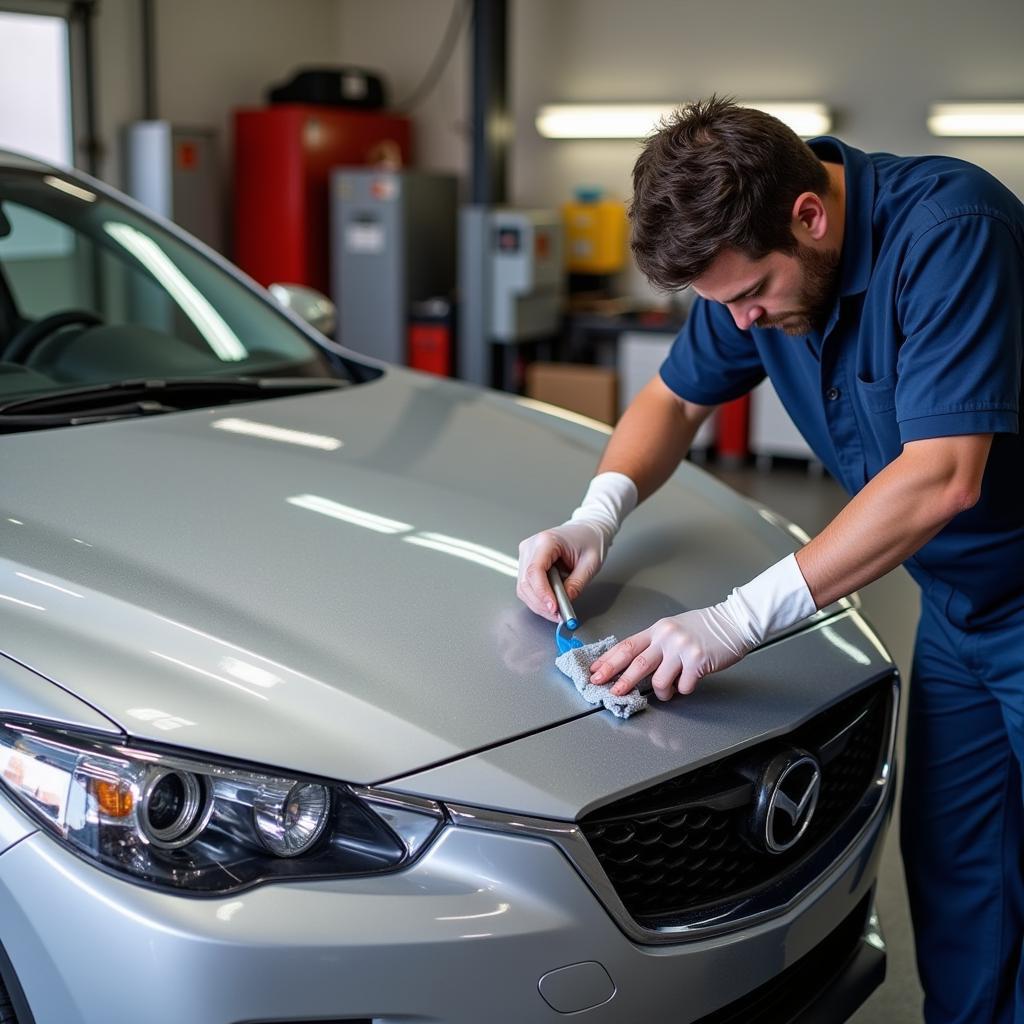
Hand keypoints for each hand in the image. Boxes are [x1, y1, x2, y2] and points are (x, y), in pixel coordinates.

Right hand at [517, 522, 604, 621]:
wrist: (587, 530)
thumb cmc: (589, 540)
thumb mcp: (590, 563)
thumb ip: (576, 584)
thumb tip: (565, 602)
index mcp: (546, 541)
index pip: (535, 571)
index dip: (542, 592)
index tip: (554, 608)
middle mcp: (530, 546)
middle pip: (525, 582)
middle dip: (541, 603)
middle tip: (558, 616)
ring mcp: (526, 554)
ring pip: (523, 587)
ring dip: (538, 604)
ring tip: (557, 612)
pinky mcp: (527, 563)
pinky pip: (527, 586)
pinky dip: (537, 598)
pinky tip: (551, 603)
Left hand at [589, 605, 754, 699]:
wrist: (734, 622)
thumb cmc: (705, 628)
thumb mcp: (674, 629)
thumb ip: (656, 644)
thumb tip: (635, 665)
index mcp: (657, 630)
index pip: (626, 646)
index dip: (608, 661)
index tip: (595, 671)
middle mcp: (667, 638)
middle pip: (636, 663)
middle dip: (620, 680)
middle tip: (611, 691)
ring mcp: (682, 649)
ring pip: (659, 681)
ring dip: (661, 692)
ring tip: (668, 691)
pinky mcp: (698, 661)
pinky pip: (683, 686)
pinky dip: (683, 690)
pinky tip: (689, 681)